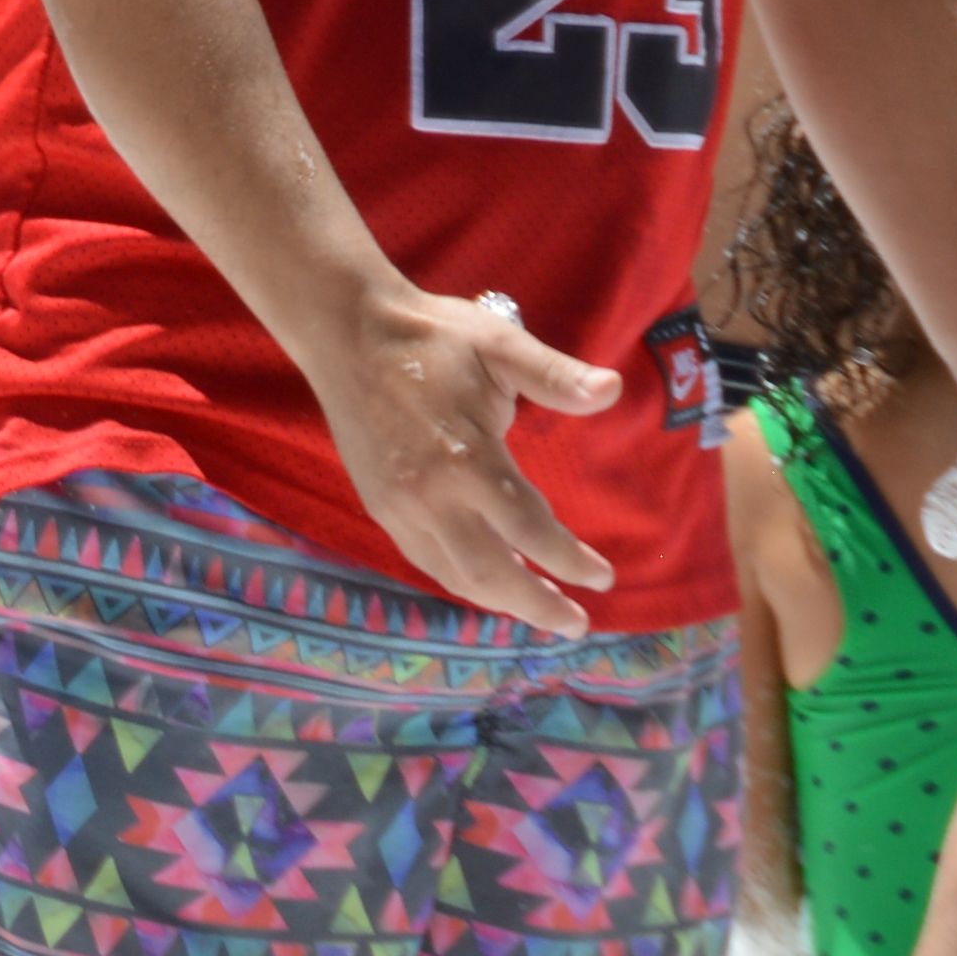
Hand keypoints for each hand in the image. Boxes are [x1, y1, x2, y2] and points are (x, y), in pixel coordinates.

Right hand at [304, 278, 623, 636]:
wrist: (343, 330)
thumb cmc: (430, 335)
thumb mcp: (499, 343)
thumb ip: (554, 375)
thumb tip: (613, 389)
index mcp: (466, 459)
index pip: (530, 530)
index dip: (570, 562)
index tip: (603, 577)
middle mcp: (429, 495)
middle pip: (490, 573)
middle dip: (537, 606)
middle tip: (576, 624)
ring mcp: (397, 505)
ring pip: (452, 574)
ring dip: (499, 601)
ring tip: (537, 611)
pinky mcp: (378, 503)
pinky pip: (423, 558)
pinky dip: (460, 580)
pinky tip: (483, 581)